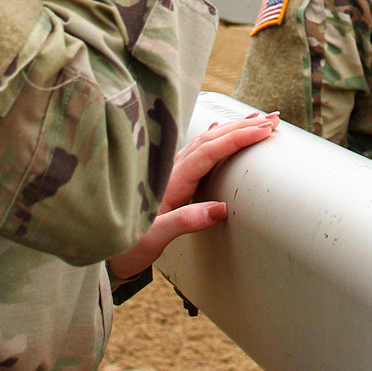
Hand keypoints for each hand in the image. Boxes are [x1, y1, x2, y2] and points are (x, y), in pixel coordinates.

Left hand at [107, 112, 278, 279]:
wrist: (98, 251)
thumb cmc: (124, 248)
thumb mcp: (153, 239)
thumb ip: (184, 221)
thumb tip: (220, 210)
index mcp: (169, 181)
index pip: (209, 151)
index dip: (237, 138)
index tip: (264, 130)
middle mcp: (169, 171)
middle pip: (210, 139)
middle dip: (242, 126)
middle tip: (273, 119)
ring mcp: (168, 172)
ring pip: (204, 140)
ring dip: (232, 129)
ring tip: (258, 120)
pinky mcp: (168, 178)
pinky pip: (196, 149)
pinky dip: (215, 137)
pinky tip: (220, 130)